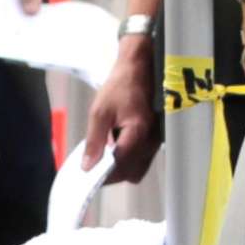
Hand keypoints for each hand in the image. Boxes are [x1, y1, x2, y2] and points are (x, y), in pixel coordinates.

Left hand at [84, 38, 161, 182]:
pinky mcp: (157, 138)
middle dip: (114, 174)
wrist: (141, 69)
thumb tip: (87, 167)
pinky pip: (143, 158)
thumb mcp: (100, 111)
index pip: (121, 166)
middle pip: (132, 173)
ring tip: (104, 156)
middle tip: (96, 165)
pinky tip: (117, 146)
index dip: (104, 175)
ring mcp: (157, 141)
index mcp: (137, 133)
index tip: (88, 176)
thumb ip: (94, 141)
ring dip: (122, 167)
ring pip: (139, 168)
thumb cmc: (120, 86)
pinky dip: (129, 159)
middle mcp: (151, 141)